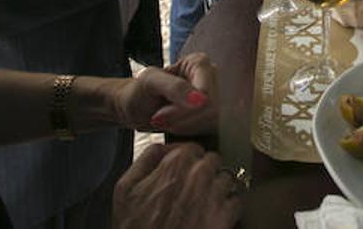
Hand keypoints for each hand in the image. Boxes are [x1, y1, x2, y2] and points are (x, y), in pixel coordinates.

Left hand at [110, 53, 217, 136]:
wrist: (137, 107)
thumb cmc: (140, 90)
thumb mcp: (150, 83)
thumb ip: (174, 87)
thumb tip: (202, 99)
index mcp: (200, 63)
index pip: (206, 96)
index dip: (183, 111)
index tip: (158, 116)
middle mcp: (212, 77)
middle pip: (212, 110)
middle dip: (183, 120)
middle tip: (158, 119)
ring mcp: (215, 96)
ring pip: (212, 123)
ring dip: (184, 127)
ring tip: (164, 121)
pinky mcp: (213, 114)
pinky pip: (210, 131)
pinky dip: (189, 133)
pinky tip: (173, 127)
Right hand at [111, 143, 240, 228]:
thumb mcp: (125, 189)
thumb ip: (145, 159)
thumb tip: (161, 148)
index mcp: (176, 162)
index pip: (193, 148)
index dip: (188, 161)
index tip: (184, 173)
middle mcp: (199, 173)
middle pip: (213, 161)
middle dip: (205, 173)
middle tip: (193, 189)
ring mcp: (215, 194)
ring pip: (227, 179)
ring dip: (218, 188)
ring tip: (204, 203)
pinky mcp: (226, 216)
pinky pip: (236, 201)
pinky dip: (228, 207)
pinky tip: (213, 215)